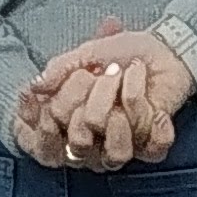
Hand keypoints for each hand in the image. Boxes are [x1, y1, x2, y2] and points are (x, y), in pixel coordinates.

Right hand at [20, 26, 188, 166]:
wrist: (162, 50)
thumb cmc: (123, 54)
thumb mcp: (86, 55)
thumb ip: (60, 70)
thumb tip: (35, 86)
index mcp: (74, 122)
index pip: (54, 132)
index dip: (60, 108)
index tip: (79, 75)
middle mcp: (96, 141)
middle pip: (80, 139)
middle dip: (96, 95)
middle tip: (110, 71)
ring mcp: (123, 146)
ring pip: (112, 145)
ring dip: (122, 102)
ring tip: (128, 78)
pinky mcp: (151, 146)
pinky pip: (142, 139)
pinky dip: (145, 107)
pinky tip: (151, 98)